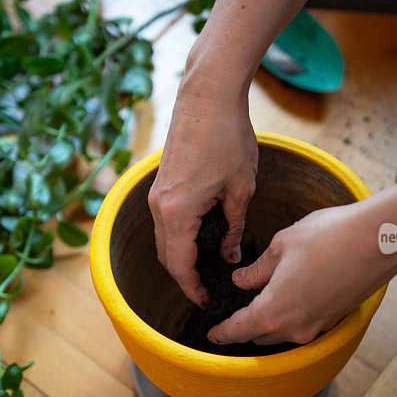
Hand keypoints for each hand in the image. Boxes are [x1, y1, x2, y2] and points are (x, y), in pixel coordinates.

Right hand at [148, 67, 257, 305]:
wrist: (207, 94)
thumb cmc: (228, 137)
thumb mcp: (241, 189)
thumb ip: (234, 227)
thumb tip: (229, 255)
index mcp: (177, 213)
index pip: (180, 265)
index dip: (193, 288)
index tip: (208, 301)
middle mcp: (158, 207)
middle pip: (166, 256)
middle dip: (186, 276)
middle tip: (210, 288)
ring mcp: (156, 194)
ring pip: (163, 240)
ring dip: (181, 257)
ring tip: (207, 267)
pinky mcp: (160, 183)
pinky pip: (165, 222)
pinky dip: (178, 237)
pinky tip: (201, 238)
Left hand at [207, 203, 396, 344]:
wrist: (380, 240)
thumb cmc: (328, 237)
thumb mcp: (281, 246)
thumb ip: (257, 269)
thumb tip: (241, 280)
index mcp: (273, 311)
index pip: (237, 330)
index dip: (221, 332)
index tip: (211, 334)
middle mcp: (294, 327)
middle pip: (259, 335)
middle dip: (243, 327)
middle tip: (232, 312)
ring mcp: (317, 326)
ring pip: (281, 332)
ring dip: (267, 322)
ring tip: (258, 302)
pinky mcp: (334, 319)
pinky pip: (302, 323)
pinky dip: (289, 315)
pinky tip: (288, 294)